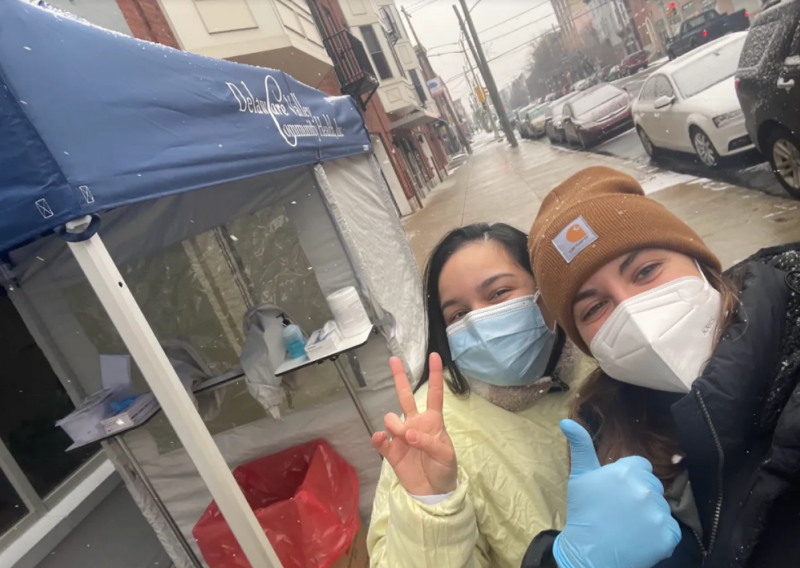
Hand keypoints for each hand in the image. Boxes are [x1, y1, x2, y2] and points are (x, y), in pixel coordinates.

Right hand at [371, 353, 457, 495]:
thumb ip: (428, 441)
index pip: (434, 394)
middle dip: (399, 377)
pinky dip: (379, 438)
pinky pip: (380, 439)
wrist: (433, 492)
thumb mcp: (445, 454)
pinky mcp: (391, 451)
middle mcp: (415, 424)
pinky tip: (382, 439)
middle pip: (405, 396)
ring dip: (394, 424)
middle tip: (393, 359)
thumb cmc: (444, 469)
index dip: (435, 375)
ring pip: (390, 418)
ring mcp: (401, 436)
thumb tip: (408, 433)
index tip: (435, 356)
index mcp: (432, 421)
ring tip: (403, 437)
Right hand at [553, 419, 680, 567]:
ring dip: (649, 516)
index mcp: (625, 472)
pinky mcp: (668, 536)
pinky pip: (671, 529)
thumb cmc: (582, 515)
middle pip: (652, 485)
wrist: (588, 556)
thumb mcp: (579, 478)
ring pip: (661, 507)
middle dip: (640, 496)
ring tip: (628, 527)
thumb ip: (580, 446)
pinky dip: (659, 536)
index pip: (641, 466)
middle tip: (619, 512)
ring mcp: (659, 514)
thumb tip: (567, 420)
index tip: (615, 493)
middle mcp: (645, 489)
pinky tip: (639, 540)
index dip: (629, 479)